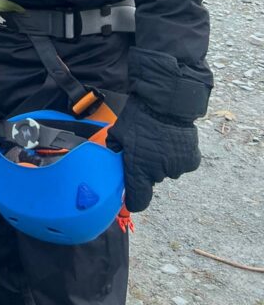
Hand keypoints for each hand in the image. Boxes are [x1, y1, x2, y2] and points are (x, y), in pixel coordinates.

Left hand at [109, 95, 200, 212]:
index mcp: (138, 170)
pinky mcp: (191, 162)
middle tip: (144, 149)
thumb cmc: (139, 116)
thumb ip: (114, 152)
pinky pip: (182, 164)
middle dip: (147, 169)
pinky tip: (173, 142)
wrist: (166, 103)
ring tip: (160, 141)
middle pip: (152, 181)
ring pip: (167, 172)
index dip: (133, 199)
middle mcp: (159, 174)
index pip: (137, 201)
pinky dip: (178, 157)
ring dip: (163, 162)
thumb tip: (112, 161)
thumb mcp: (118, 133)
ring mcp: (177, 169)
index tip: (130, 196)